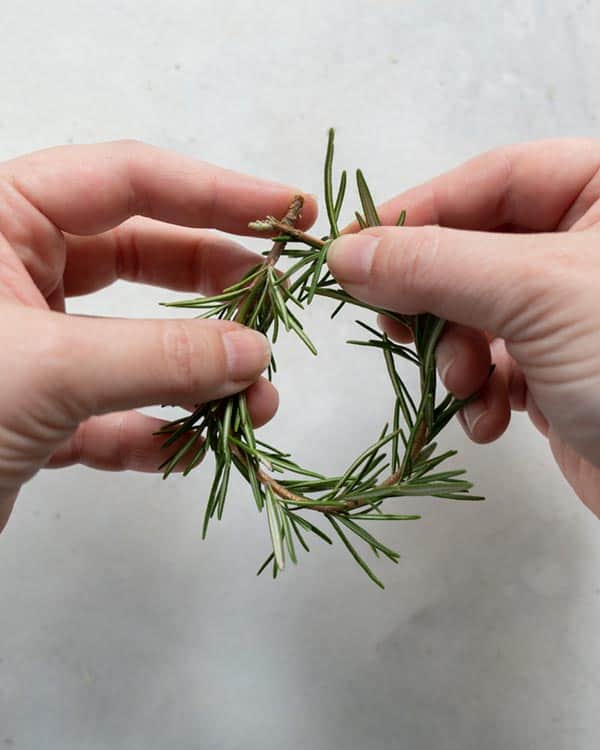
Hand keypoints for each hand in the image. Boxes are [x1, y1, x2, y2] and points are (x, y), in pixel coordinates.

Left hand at [0, 139, 316, 531]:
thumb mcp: (46, 369)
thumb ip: (158, 359)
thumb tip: (253, 354)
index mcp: (1, 222)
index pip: (129, 181)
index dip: (217, 193)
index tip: (287, 213)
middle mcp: (18, 275)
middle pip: (145, 260)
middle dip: (216, 288)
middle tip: (276, 309)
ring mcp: (33, 346)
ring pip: (138, 345)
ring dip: (200, 376)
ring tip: (257, 402)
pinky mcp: (38, 413)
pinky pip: (115, 413)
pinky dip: (156, 433)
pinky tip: (190, 451)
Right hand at [327, 139, 599, 514]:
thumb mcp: (536, 294)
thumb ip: (434, 265)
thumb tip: (346, 252)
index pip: (492, 179)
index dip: (420, 212)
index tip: (356, 247)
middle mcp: (587, 249)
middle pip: (473, 251)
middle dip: (436, 300)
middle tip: (398, 326)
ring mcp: (572, 314)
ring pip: (473, 314)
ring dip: (454, 354)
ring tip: (465, 384)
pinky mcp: (560, 372)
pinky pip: (492, 366)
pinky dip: (477, 394)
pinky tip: (489, 419)